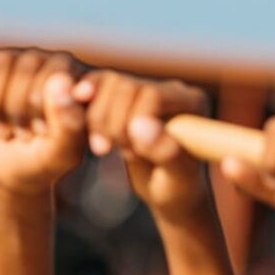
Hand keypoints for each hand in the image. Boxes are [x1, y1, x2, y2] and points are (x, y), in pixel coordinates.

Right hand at [0, 48, 86, 190]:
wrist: (8, 169)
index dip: (42, 108)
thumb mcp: (61, 153)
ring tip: (5, 130)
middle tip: (23, 136)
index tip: (42, 133)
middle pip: (26, 68)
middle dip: (18, 111)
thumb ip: (68, 122)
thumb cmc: (42, 160)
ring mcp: (18, 59)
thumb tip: (61, 79)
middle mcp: (51, 61)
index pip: (58, 74)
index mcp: (80, 79)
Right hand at [75, 70, 209, 221]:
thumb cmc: (178, 188)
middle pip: (125, 86)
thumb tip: (141, 125)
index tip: (133, 153)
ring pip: (107, 83)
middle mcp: (171, 90)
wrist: (167, 190)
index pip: (152, 95)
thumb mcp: (176, 178)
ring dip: (98, 119)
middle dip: (114, 124)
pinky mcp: (124, 95)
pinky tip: (81, 123)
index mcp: (193, 103)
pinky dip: (84, 102)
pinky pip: (97, 84)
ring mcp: (146, 89)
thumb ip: (165, 152)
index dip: (131, 122)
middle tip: (125, 154)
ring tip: (112, 148)